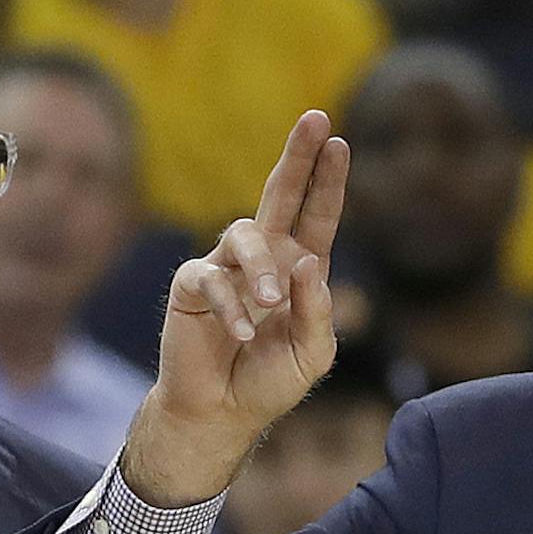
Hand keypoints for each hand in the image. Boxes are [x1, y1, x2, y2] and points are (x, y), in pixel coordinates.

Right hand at [126, 110, 349, 508]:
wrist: (220, 414)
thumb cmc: (268, 383)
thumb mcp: (311, 354)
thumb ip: (318, 312)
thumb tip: (309, 261)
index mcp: (298, 269)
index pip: (317, 215)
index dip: (328, 180)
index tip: (339, 141)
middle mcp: (264, 258)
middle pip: (280, 194)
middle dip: (297, 157)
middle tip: (315, 119)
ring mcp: (226, 267)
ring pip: (245, 236)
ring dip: (262, 268)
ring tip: (271, 305)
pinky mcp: (193, 287)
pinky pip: (211, 278)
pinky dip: (231, 308)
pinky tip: (244, 334)